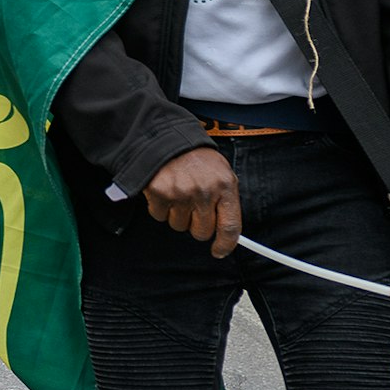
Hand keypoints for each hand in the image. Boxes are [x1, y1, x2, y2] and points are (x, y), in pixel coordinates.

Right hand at [140, 145, 240, 259]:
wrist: (166, 138)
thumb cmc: (195, 157)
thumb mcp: (220, 172)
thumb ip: (225, 200)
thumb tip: (227, 231)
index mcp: (225, 186)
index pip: (230, 226)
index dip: (226, 244)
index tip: (220, 251)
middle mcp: (205, 191)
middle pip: (202, 231)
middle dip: (196, 225)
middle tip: (192, 208)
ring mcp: (181, 193)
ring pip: (179, 226)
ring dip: (177, 215)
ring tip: (178, 193)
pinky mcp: (160, 193)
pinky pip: (159, 216)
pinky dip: (160, 207)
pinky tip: (164, 190)